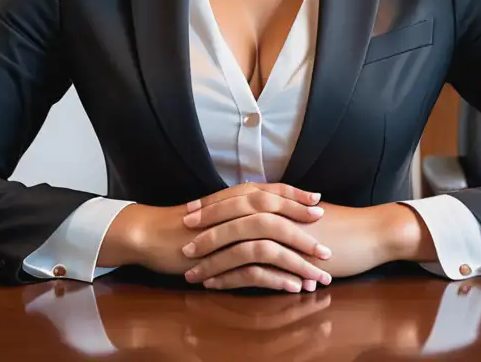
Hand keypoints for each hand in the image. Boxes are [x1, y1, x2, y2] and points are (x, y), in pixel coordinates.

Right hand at [100, 182, 329, 291]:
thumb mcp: (219, 210)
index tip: (320, 204)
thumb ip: (242, 208)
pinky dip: (275, 278)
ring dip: (297, 262)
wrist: (152, 235)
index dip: (296, 198)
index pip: (272, 192)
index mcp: (235, 196)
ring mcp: (225, 234)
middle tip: (328, 250)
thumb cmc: (186, 225)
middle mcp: (232, 209)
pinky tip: (292, 288)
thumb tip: (270, 211)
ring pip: (269, 244)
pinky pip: (252, 269)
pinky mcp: (217, 258)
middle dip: (305, 233)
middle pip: (276, 216)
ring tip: (318, 277)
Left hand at [184, 200, 425, 288]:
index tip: (190, 211)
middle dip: (205, 226)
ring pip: (238, 241)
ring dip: (212, 256)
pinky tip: (216, 285)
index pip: (238, 197)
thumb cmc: (342, 225)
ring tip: (192, 270)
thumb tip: (261, 213)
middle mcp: (279, 211)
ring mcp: (285, 233)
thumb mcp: (306, 214)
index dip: (213, 204)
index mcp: (280, 199)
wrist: (371, 234)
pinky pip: (254, 266)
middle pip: (233, 214)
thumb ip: (282, 211)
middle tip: (183, 235)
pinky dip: (231, 276)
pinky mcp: (292, 256)